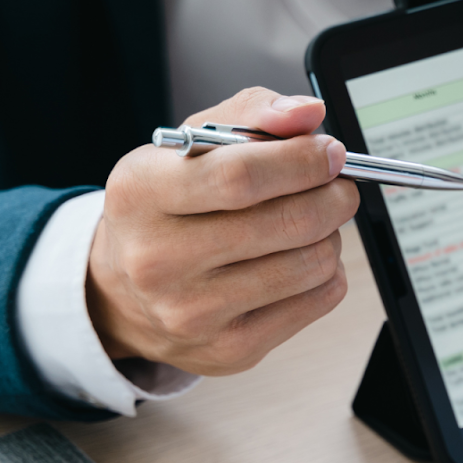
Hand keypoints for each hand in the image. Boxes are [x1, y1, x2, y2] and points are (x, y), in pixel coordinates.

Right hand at [87, 87, 358, 373]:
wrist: (123, 293)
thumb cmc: (167, 209)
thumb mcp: (189, 147)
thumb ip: (251, 116)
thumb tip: (309, 114)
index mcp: (141, 193)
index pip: (241, 176)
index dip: (302, 161)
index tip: (331, 152)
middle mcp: (158, 258)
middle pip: (288, 223)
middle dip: (333, 196)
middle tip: (339, 185)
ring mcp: (193, 311)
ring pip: (312, 263)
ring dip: (330, 235)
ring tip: (310, 223)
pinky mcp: (231, 349)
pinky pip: (319, 300)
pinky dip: (327, 272)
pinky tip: (299, 259)